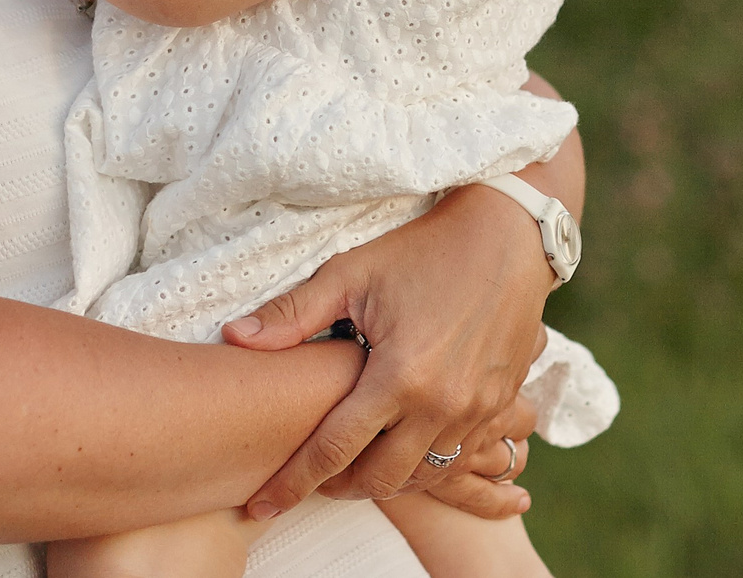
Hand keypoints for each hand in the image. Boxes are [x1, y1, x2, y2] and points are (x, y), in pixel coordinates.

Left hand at [223, 185, 552, 517]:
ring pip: (424, 477)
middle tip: (314, 479)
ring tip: (357, 466)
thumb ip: (292, 314)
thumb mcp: (351, 274)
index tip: (261, 505)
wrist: (508, 237)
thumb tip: (234, 338)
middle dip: (340, 487)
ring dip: (386, 479)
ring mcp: (477, 411)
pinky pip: (461, 461)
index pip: (333, 450)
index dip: (293, 482)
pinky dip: (429, 466)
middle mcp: (442, 405)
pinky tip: (407, 451)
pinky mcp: (501, 405)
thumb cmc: (423, 250)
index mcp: (399, 376)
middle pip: (380, 479)